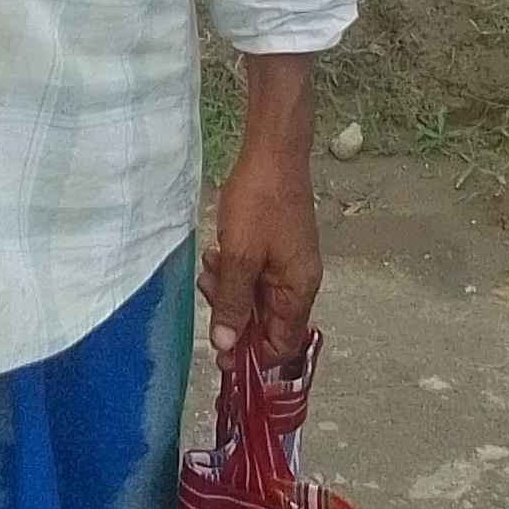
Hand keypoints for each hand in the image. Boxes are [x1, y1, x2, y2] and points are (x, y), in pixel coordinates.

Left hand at [198, 153, 321, 368]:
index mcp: (299, 289)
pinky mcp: (275, 247)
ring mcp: (288, 263)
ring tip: (210, 267)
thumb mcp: (240, 257)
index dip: (251, 355)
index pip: (281, 344)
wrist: (273, 152)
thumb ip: (232, 304)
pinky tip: (217, 254)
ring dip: (228, 290)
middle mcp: (299, 281)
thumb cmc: (260, 202)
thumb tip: (226, 347)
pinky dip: (233, 272)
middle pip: (266, 322)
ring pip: (255, 297)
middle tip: (208, 292)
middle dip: (232, 314)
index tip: (220, 353)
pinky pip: (253, 275)